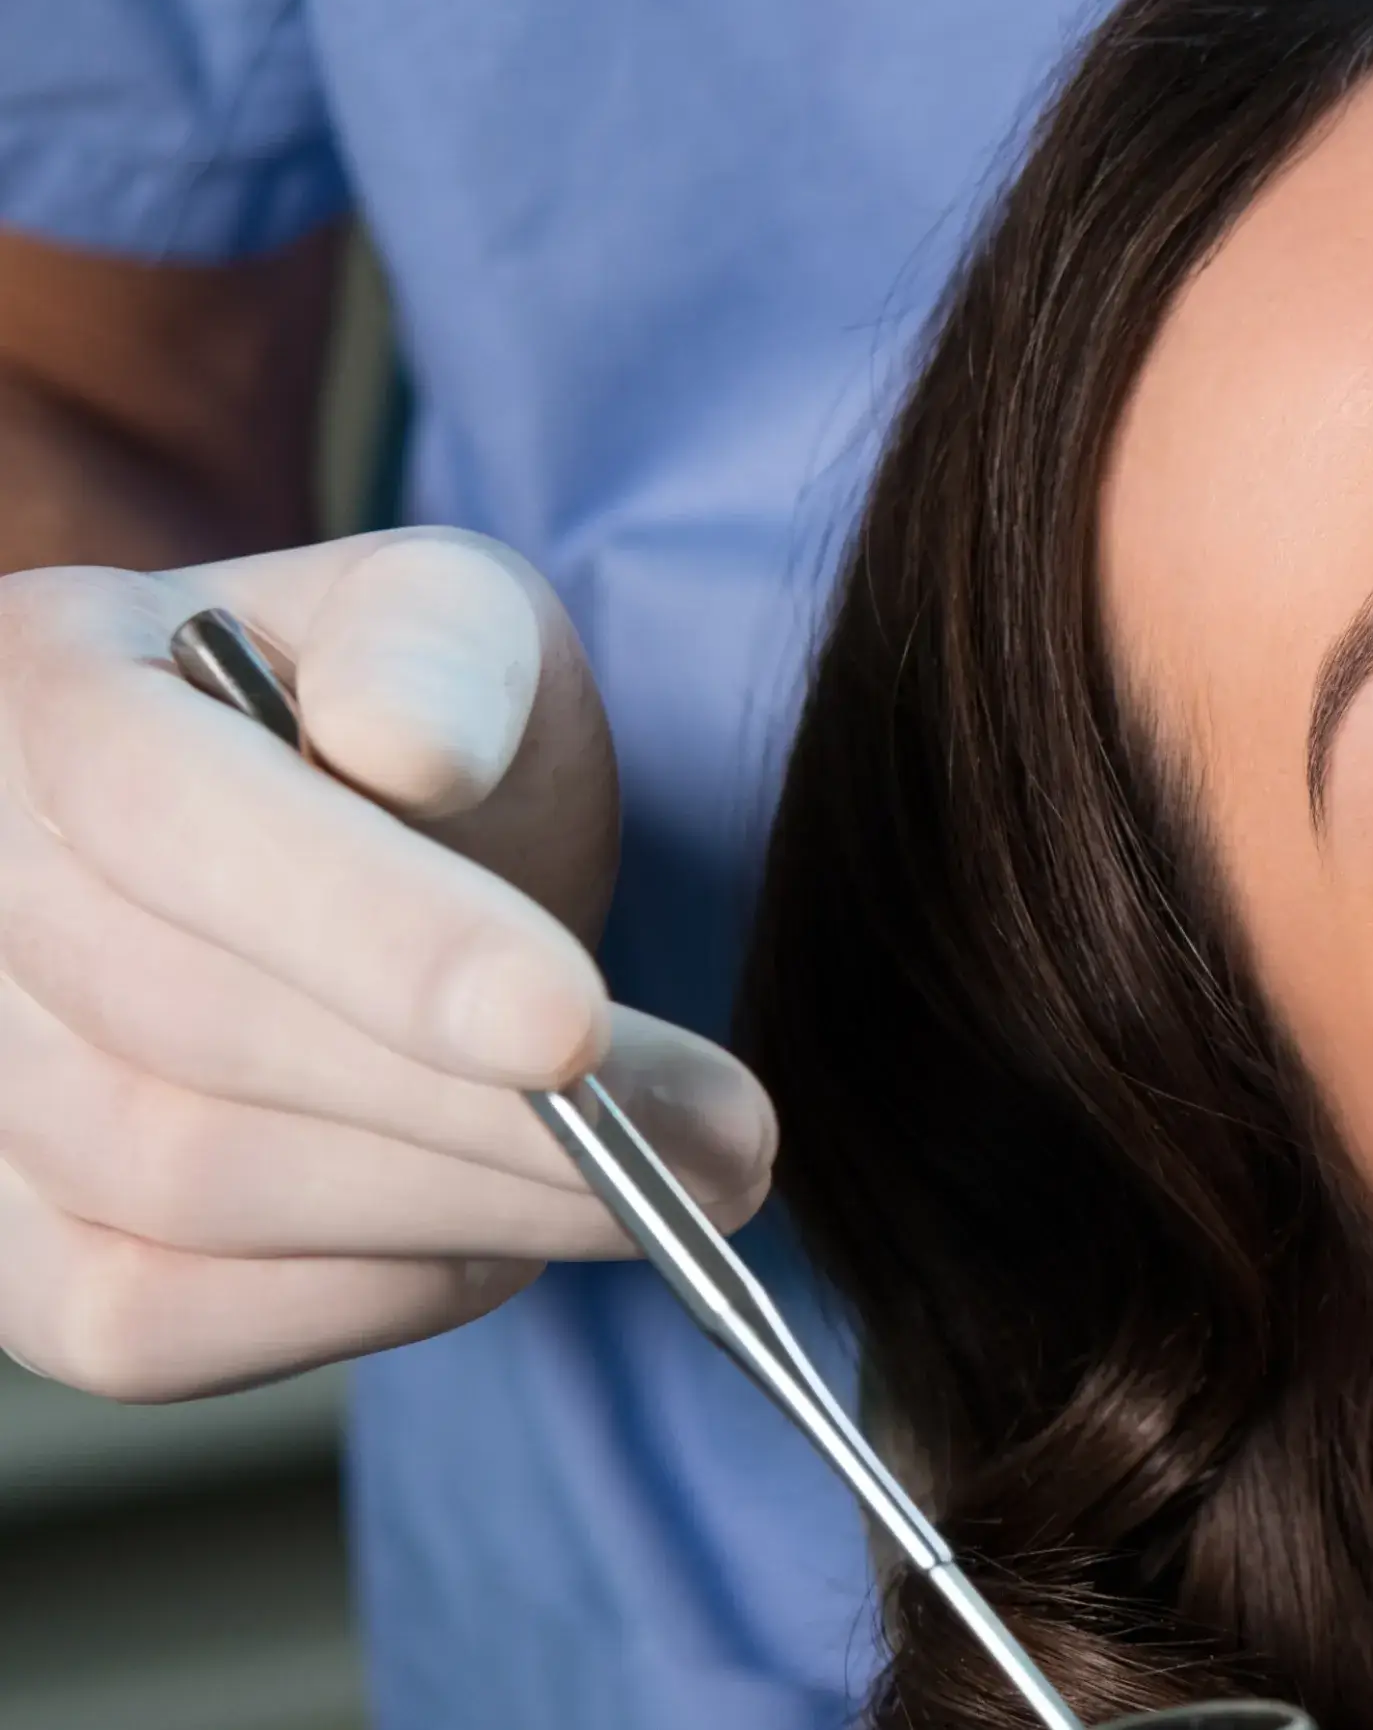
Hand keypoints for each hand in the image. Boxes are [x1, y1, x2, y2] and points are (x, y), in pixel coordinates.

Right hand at [0, 527, 772, 1400]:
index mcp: (48, 680)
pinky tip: (502, 1234)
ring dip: (460, 1209)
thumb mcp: (457, 625)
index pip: (171, 816)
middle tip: (725, 1143)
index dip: (375, 934)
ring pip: (183, 1192)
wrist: (346, 845)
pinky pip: (153, 1324)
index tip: (572, 1025)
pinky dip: (362, 1296)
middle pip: (192, 1036)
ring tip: (661, 1185)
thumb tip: (407, 748)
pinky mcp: (9, 1246)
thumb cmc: (406, 719)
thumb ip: (441, 655)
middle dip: (486, 1111)